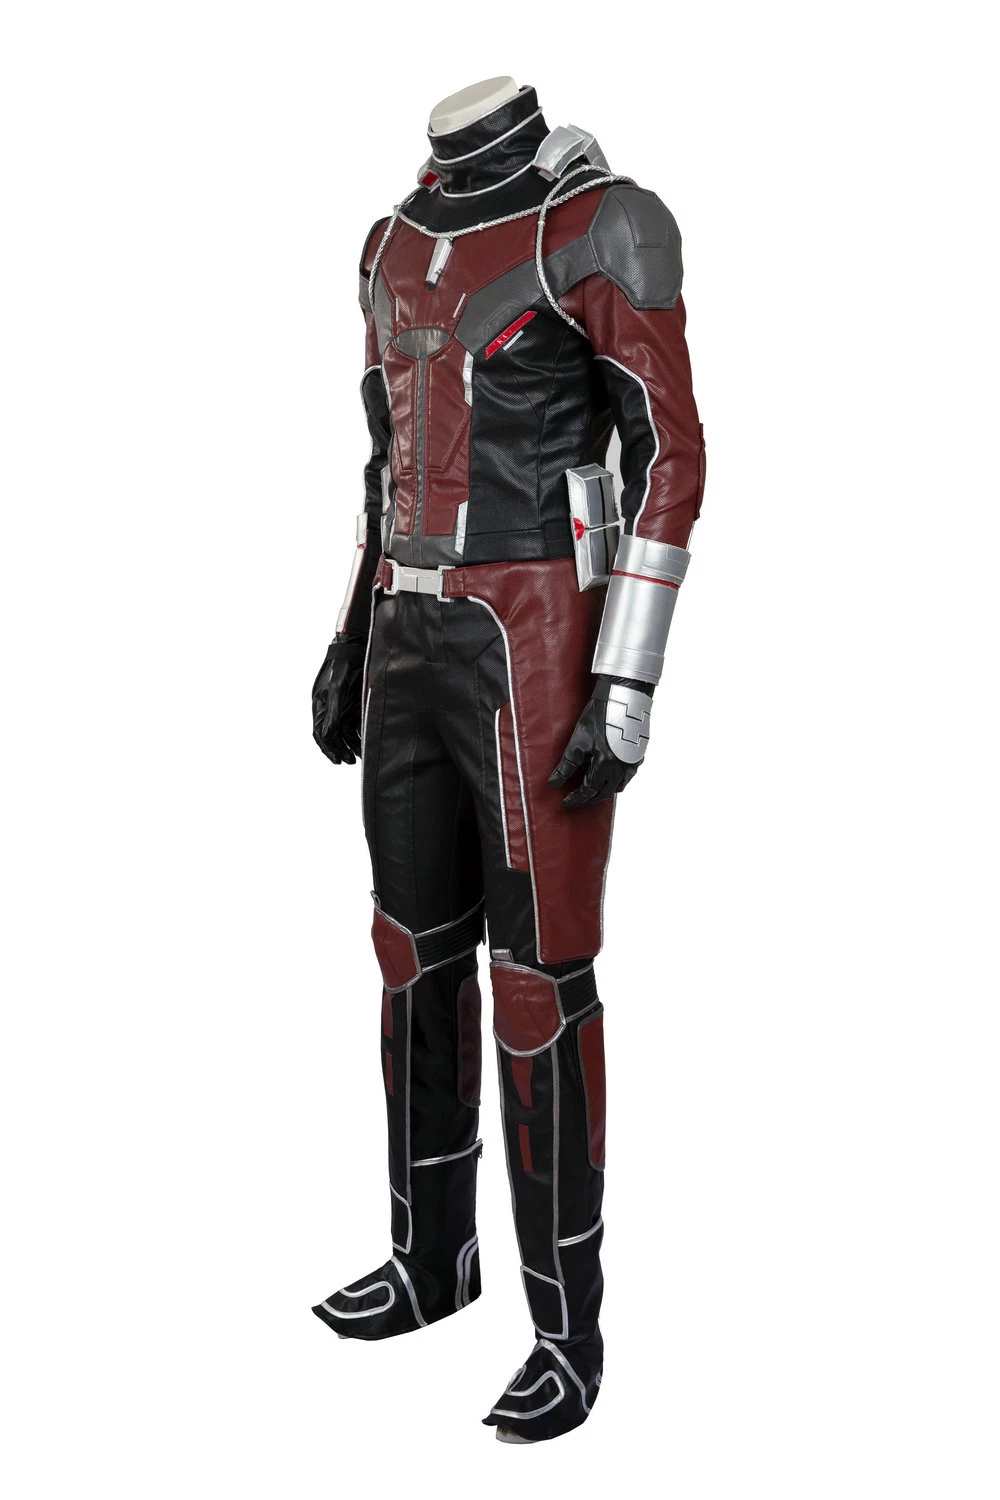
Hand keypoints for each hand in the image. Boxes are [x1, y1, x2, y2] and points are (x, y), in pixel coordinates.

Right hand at [312, 639, 365, 764]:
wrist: (355, 649)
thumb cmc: (342, 668)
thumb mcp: (337, 690)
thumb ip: (333, 712)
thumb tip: (327, 734)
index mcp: (320, 705)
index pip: (321, 733)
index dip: (328, 748)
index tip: (336, 760)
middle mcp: (330, 709)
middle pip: (333, 735)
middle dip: (340, 749)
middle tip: (349, 762)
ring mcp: (342, 707)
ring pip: (344, 732)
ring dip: (350, 744)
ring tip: (358, 756)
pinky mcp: (353, 705)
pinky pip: (354, 725)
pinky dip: (358, 735)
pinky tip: (365, 743)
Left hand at [548, 677, 652, 807]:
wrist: (622, 697)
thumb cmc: (598, 716)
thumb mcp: (578, 740)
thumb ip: (567, 765)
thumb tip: (554, 783)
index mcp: (605, 766)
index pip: (589, 791)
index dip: (577, 798)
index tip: (566, 802)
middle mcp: (621, 769)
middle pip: (604, 793)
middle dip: (589, 798)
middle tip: (577, 799)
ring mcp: (632, 763)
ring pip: (618, 786)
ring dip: (604, 791)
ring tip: (592, 789)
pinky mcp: (638, 755)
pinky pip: (627, 776)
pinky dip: (616, 781)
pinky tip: (609, 775)